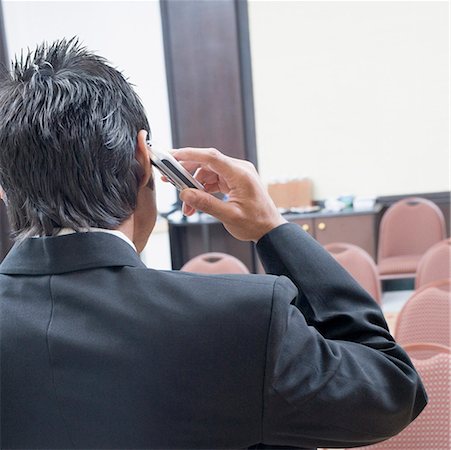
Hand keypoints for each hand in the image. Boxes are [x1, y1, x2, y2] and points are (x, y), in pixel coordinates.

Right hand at [171, 148, 286, 241]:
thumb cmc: (255, 224)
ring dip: (194, 187)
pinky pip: (213, 181)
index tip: (172, 156)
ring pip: (207, 173)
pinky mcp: (234, 181)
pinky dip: (203, 191)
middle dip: (186, 172)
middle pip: (206, 163)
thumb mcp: (229, 216)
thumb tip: (185, 194)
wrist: (270, 230)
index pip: (211, 157)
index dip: (189, 155)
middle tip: (169, 180)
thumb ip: (206, 204)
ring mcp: (237, 175)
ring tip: (186, 206)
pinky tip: (195, 204)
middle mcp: (239, 169)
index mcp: (240, 174)